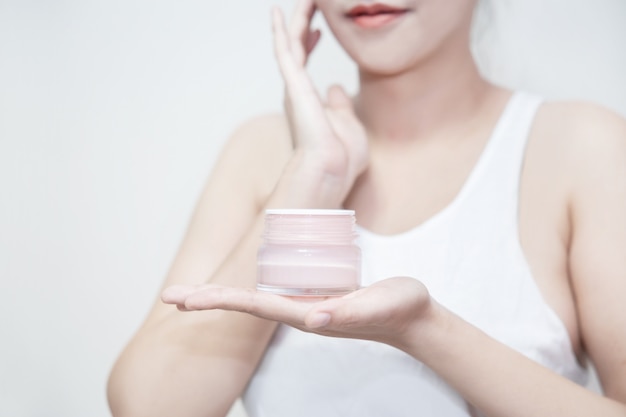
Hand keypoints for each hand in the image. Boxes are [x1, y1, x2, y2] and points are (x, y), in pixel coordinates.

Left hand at [161, 277, 432, 348]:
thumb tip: (314, 317)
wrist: (413, 321)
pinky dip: (248, 290)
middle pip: (245, 305)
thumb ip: (351, 311)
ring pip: (256, 300)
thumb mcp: (380, 305)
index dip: (220, 299)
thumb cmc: (400, 309)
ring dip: (223, 295)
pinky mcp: (317, 299)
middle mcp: (302, 311)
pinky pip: (273, 294)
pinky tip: (239, 285)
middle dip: (208, 300)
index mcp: (310, 312)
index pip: (254, 306)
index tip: (187, 299)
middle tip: (170, 297)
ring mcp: (307, 307)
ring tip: (191, 293)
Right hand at [273, 0, 368, 199]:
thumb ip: (340, 105)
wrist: (333, 172)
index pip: (306, 62)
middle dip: (302, 22)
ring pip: (290, 44)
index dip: (311, 41)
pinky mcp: (294, 87)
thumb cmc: (341, 157)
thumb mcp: (348, 123)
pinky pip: (285, 52)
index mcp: (308, 100)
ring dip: (295, 19)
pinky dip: (280, 31)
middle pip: (296, 47)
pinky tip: (278, 13)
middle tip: (310, 1)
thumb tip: (337, 89)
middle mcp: (297, 91)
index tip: (320, 25)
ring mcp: (294, 88)